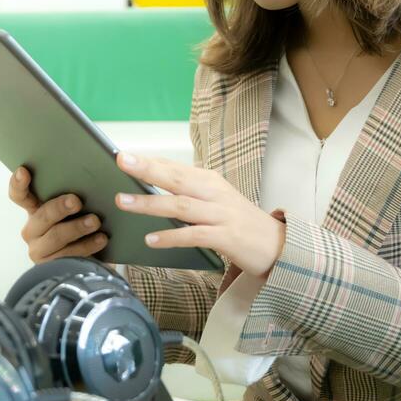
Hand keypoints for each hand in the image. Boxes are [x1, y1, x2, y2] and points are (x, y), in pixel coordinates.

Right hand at [7, 166, 108, 263]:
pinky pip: (69, 255)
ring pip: (56, 236)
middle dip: (59, 207)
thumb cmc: (83, 225)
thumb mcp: (76, 209)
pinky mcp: (52, 267)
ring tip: (95, 221)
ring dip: (77, 227)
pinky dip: (87, 245)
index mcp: (35, 209)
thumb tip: (92, 173)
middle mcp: (33, 230)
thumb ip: (74, 194)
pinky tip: (101, 239)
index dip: (18, 184)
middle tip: (76, 201)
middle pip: (42, 216)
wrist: (90, 263)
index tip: (24, 171)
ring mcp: (39, 250)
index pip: (19, 195)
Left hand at [113, 151, 285, 278]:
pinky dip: (171, 236)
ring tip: (124, 202)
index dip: (148, 161)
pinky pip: (194, 235)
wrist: (278, 246)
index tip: (122, 154)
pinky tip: (151, 239)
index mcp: (209, 181)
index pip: (174, 167)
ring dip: (150, 204)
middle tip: (121, 161)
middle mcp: (214, 193)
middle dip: (147, 170)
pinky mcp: (227, 238)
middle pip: (176, 178)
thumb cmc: (238, 222)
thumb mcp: (214, 200)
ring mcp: (221, 215)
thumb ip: (186, 192)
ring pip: (181, 205)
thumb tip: (150, 186)